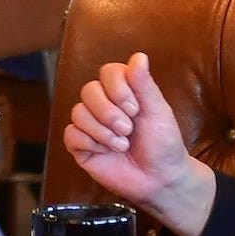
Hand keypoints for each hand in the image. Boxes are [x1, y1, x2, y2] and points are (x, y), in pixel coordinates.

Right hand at [62, 52, 216, 235]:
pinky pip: (71, 134)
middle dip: (109, 112)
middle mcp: (103, 104)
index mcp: (122, 91)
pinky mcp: (80, 146)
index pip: (107, 72)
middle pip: (89, 91)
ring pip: (78, 112)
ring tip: (122, 145)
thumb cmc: (162, 143)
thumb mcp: (158, 111)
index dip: (118, 88)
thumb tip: (139, 55)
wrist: (159, 180)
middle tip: (128, 129)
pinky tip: (106, 153)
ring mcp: (90, 125)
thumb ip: (144, 84)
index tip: (135, 109)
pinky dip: (90, 143)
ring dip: (102, 131)